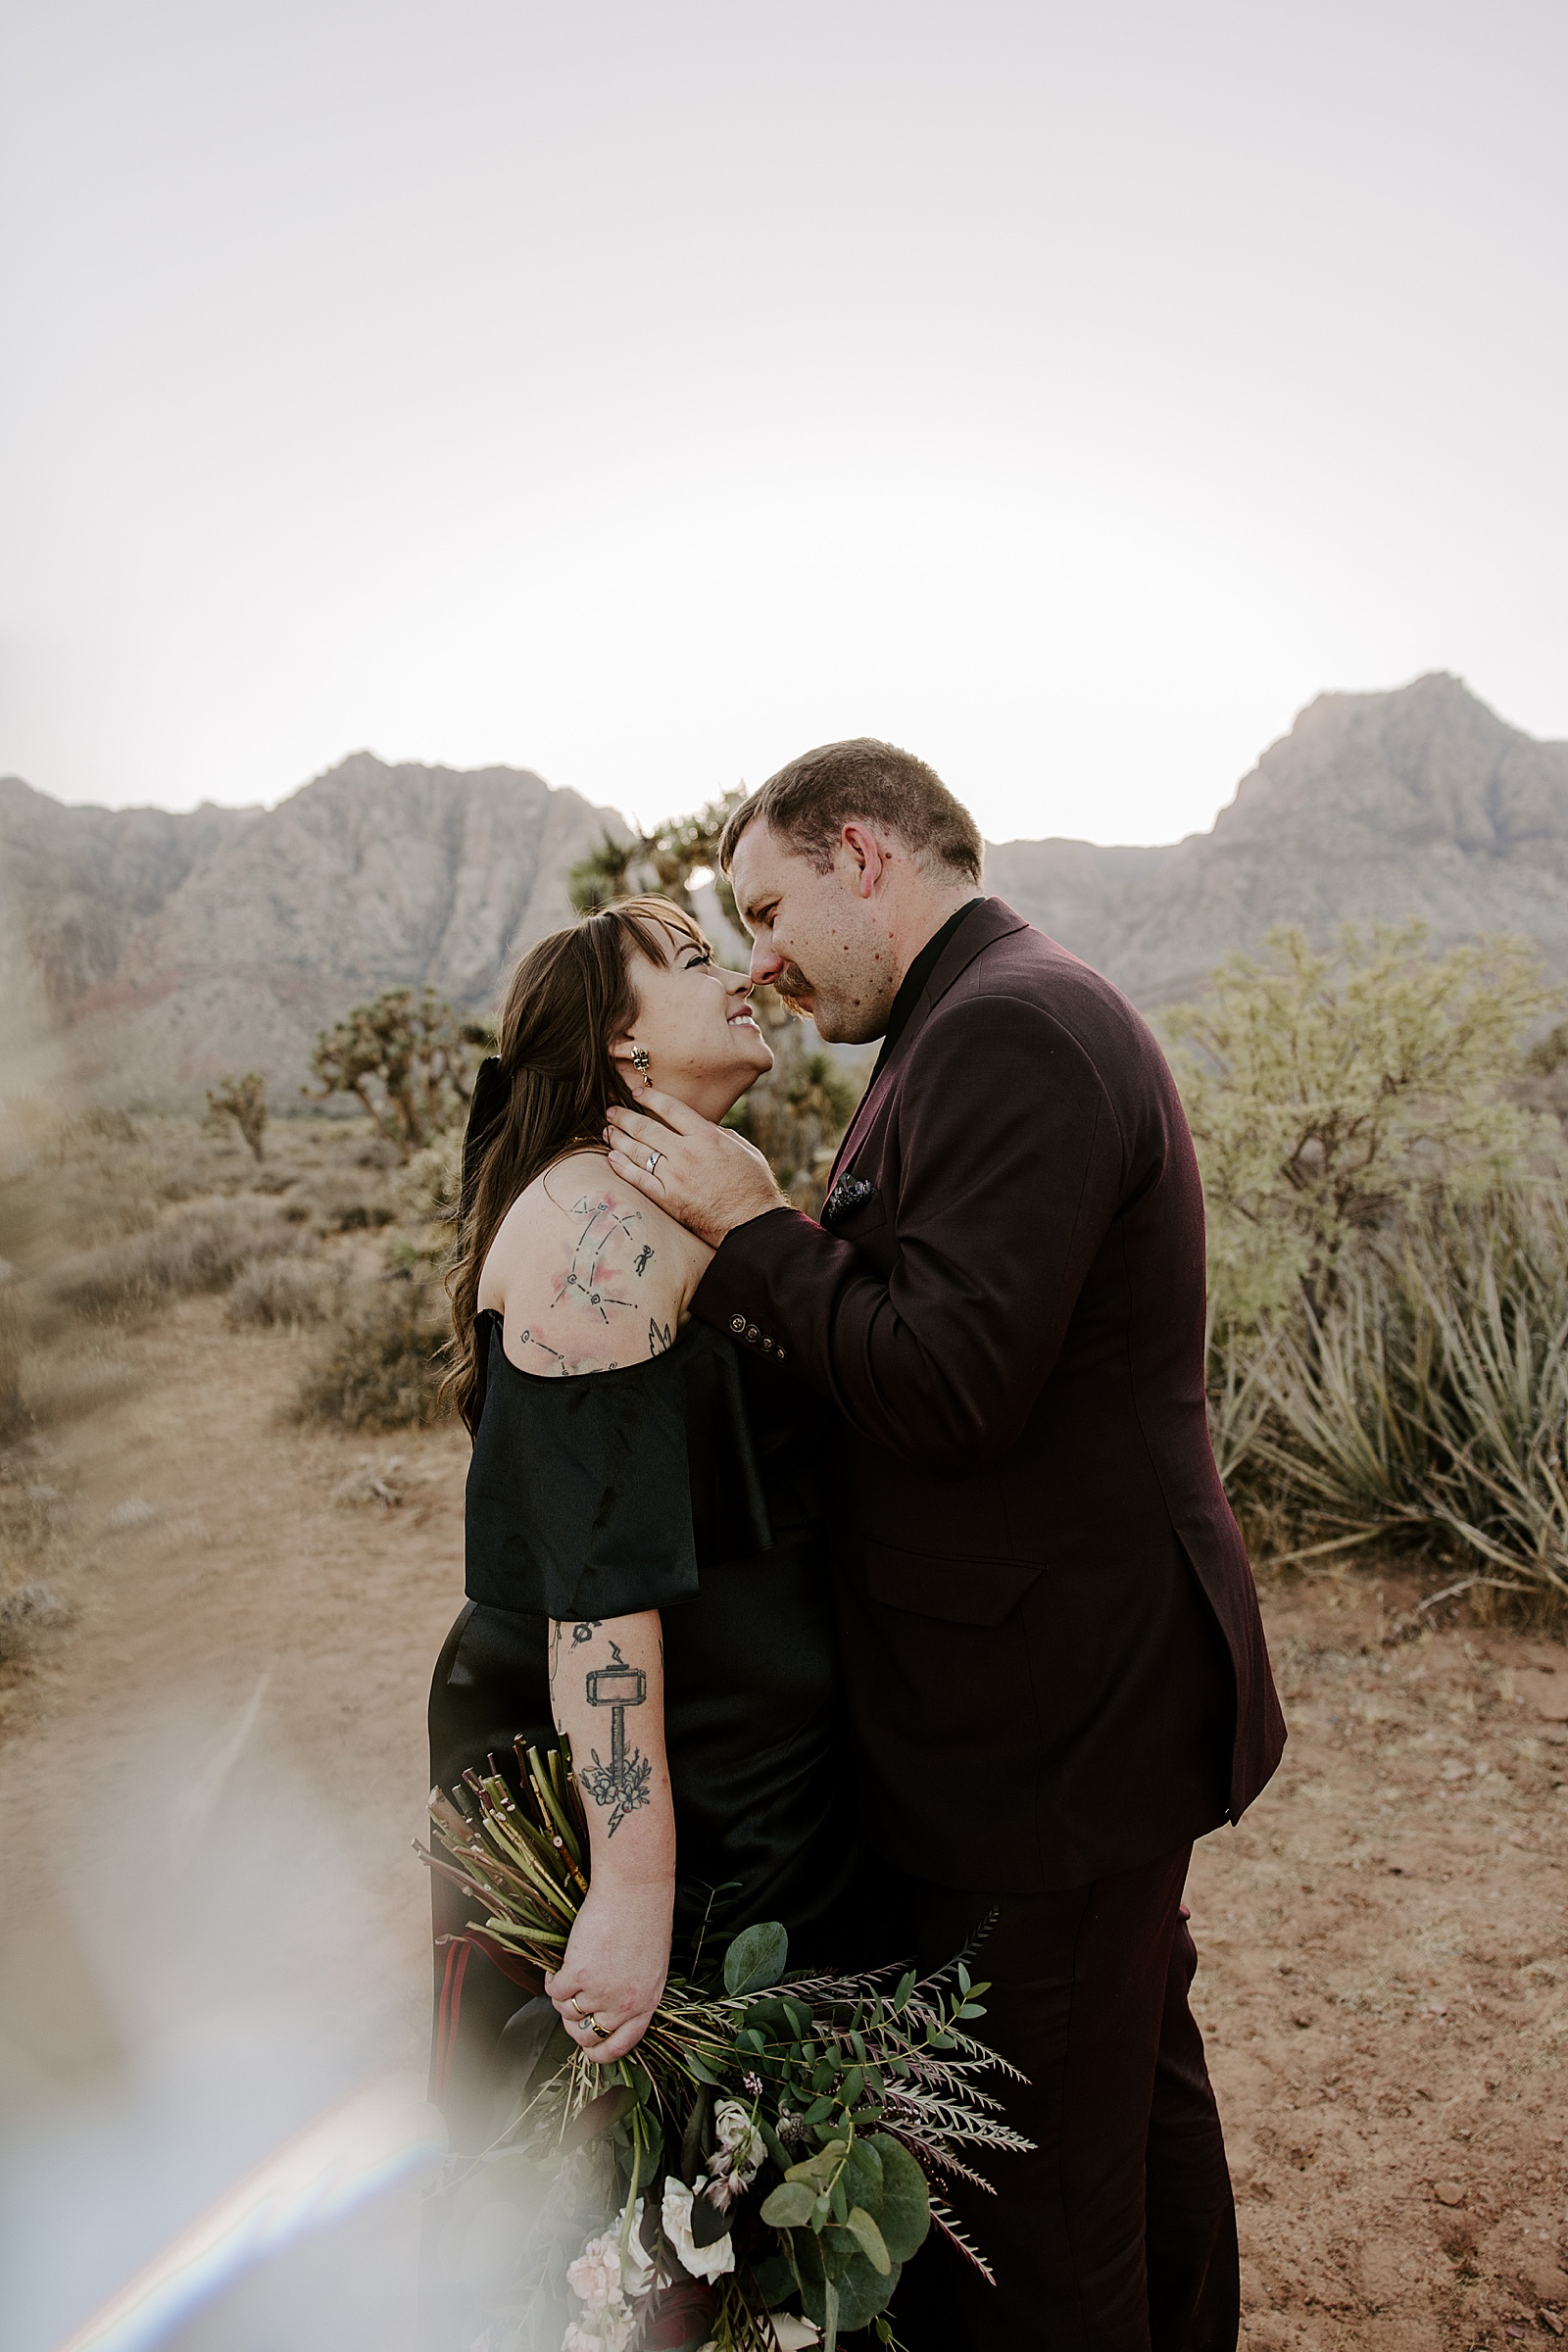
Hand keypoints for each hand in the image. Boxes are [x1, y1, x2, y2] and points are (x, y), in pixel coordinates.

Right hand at [544, 1875, 673, 2064]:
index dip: (601, 2054)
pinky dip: (551, 1980)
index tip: (589, 2051)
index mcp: (646, 2003)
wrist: (636, 1891)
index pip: (621, 2046)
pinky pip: (555, 1991)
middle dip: (573, 2025)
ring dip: (562, 1999)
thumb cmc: (646, 1920)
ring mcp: (600, 1991)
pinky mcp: (579, 1973)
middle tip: (571, 2006)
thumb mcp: (651, 1966)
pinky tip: (557, 1967)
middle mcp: (623, 2004)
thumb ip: (633, 1993)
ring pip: (566, 2012)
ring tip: (567, 1977)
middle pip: (586, 2035)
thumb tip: (609, 2010)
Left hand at [605, 1088, 785, 1245]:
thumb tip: (701, 1125)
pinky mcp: (667, 1199)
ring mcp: (674, 1177)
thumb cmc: (753, 1185)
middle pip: (646, 1128)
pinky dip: (622, 1167)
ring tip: (607, 1131)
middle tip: (612, 1111)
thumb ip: (718, 1134)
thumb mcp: (743, 1149)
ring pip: (637, 1152)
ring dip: (618, 1139)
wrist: (751, 1223)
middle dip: (625, 1117)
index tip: (636, 1093)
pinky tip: (612, 1158)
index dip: (650, 1098)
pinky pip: (638, 1180)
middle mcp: (686, 1153)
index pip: (671, 1109)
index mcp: (707, 1136)